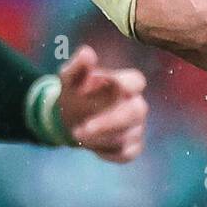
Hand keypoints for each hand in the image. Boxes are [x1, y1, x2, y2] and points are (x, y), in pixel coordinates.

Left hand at [58, 45, 147, 162]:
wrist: (71, 117)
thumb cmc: (75, 93)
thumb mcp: (69, 78)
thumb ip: (78, 66)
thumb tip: (87, 53)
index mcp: (125, 83)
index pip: (136, 81)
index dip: (124, 85)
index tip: (103, 90)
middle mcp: (136, 103)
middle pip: (137, 111)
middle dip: (108, 122)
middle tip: (79, 130)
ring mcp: (136, 126)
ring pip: (129, 135)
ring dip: (101, 138)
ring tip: (77, 135)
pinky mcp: (132, 145)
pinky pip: (129, 153)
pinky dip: (110, 153)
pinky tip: (93, 148)